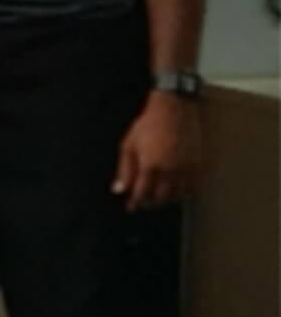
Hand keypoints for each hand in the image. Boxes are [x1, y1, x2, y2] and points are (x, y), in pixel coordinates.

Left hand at [113, 91, 201, 210]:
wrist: (174, 109)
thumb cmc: (149, 124)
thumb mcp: (128, 145)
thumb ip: (124, 170)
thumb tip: (119, 189)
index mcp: (150, 166)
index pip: (141, 193)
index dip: (135, 203)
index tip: (131, 207)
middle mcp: (170, 171)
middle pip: (160, 198)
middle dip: (150, 203)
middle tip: (143, 204)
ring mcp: (186, 168)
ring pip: (177, 195)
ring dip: (166, 200)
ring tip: (158, 199)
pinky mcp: (198, 164)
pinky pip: (193, 187)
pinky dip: (184, 194)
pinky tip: (177, 192)